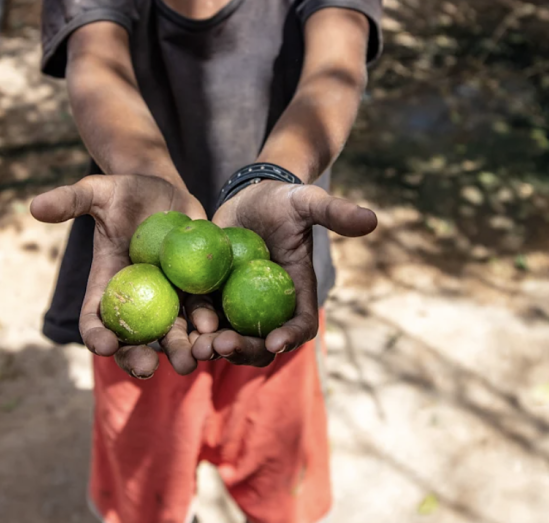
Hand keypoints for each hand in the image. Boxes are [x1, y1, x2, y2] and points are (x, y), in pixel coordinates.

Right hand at [30, 174, 213, 377]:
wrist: (165, 190)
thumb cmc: (124, 192)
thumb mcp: (97, 191)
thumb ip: (70, 200)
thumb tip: (35, 206)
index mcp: (106, 285)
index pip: (94, 318)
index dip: (95, 335)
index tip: (102, 344)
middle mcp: (137, 300)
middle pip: (133, 339)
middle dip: (139, 358)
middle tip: (149, 366)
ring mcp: (168, 299)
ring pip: (173, 334)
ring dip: (181, 351)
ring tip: (191, 361)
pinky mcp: (197, 291)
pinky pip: (203, 314)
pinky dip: (208, 326)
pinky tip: (215, 329)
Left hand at [196, 181, 376, 365]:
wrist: (246, 198)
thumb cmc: (282, 202)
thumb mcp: (307, 202)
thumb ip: (334, 212)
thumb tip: (372, 219)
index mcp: (296, 294)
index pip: (300, 325)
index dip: (290, 337)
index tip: (276, 341)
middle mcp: (268, 307)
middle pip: (261, 341)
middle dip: (244, 350)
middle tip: (223, 345)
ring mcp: (238, 305)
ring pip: (228, 337)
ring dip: (213, 346)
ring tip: (198, 346)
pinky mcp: (211, 296)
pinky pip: (200, 318)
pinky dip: (190, 327)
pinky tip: (176, 331)